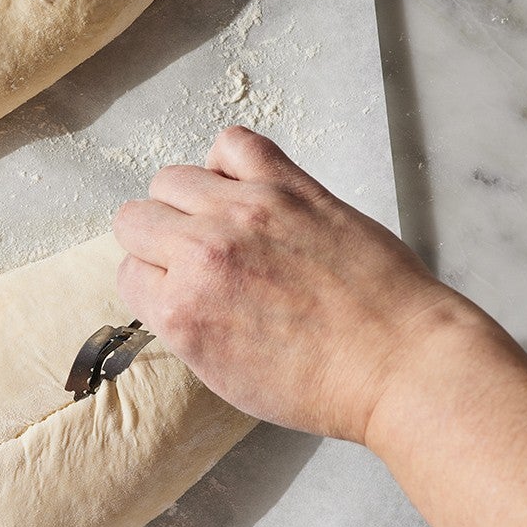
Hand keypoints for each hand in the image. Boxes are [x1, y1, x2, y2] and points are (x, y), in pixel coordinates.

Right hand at [113, 126, 485, 441]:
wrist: (398, 363)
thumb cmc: (322, 383)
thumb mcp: (224, 375)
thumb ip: (184, 324)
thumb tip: (169, 289)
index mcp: (180, 312)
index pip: (128, 272)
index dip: (152, 282)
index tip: (175, 287)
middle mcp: (203, 255)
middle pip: (136, 219)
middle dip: (157, 241)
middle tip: (191, 258)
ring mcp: (246, 213)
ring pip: (171, 179)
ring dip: (185, 202)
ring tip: (219, 223)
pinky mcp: (290, 187)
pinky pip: (232, 143)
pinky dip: (227, 160)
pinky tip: (243, 187)